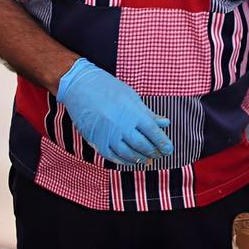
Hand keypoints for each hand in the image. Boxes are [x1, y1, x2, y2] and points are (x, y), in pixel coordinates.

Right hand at [57, 58, 173, 165]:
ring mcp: (108, 135)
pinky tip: (131, 161)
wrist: (80, 86)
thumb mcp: (131, 96)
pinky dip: (124, 161)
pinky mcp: (96, 141)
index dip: (163, 143)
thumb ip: (148, 113)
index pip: (153, 132)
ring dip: (140, 159)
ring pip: (128, 154)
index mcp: (132, 113)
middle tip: (161, 155)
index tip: (169, 149)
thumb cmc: (107, 88)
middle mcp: (121, 126)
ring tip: (148, 160)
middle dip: (154, 152)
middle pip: (142, 145)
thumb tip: (165, 123)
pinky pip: (113, 157)